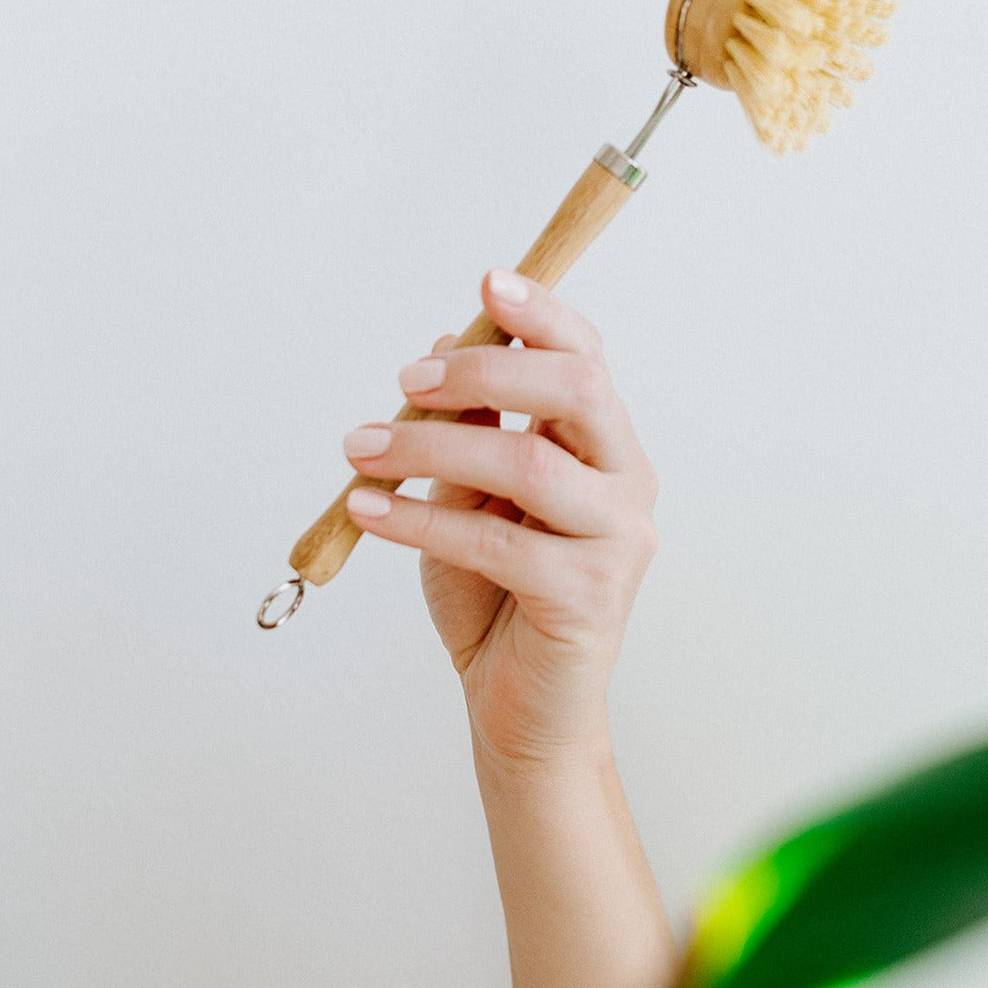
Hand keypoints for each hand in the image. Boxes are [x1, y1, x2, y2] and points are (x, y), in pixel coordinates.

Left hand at [344, 270, 658, 768]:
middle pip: (577, 390)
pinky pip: (497, 540)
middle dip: (486, 370)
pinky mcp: (589, 596)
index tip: (487, 280)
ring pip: (530, 461)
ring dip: (431, 445)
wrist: (518, 707)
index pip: (588, 359)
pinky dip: (420, 517)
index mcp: (605, 448)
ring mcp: (618, 540)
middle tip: (406, 380)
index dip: (542, 314)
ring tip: (360, 449)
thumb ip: (472, 429)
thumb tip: (441, 343)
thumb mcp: (473, 495)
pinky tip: (368, 510)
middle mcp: (626, 483)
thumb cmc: (496, 594)